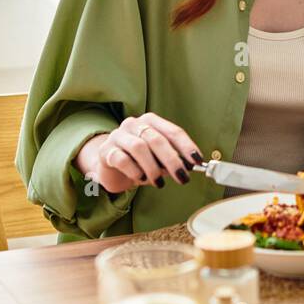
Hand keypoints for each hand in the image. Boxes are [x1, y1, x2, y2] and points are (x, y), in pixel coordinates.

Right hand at [75, 112, 202, 193]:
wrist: (110, 166)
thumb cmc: (139, 160)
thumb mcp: (158, 158)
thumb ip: (172, 159)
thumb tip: (187, 166)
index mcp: (150, 121)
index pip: (173, 131)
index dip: (187, 146)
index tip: (197, 161)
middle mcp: (133, 124)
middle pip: (157, 139)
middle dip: (172, 160)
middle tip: (182, 177)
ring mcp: (118, 136)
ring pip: (139, 148)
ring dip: (153, 168)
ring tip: (159, 182)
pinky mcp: (106, 151)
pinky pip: (122, 159)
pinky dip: (135, 171)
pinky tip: (140, 179)